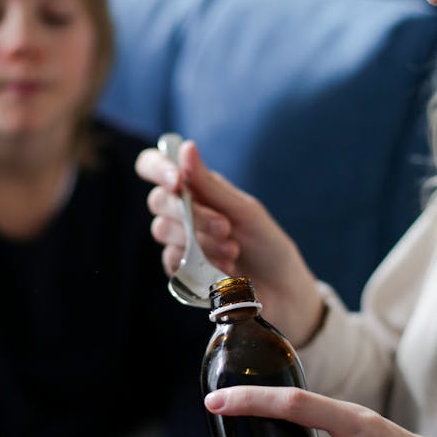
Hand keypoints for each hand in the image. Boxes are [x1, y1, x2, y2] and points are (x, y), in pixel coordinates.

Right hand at [135, 139, 324, 345]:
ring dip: (200, 240)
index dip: (158, 169)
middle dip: (193, 214)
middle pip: (158, 201)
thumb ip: (210, 184)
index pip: (154, 166)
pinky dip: (200, 263)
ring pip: (162, 230)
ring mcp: (178, 242)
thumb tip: (186, 147)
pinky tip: (226, 269)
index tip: (178, 182)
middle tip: (226, 227)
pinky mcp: (178, 271)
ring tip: (233, 250)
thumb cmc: (266, 243)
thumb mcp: (244, 209)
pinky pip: (172, 260)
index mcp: (196, 188)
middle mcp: (181, 212)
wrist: (281, 288)